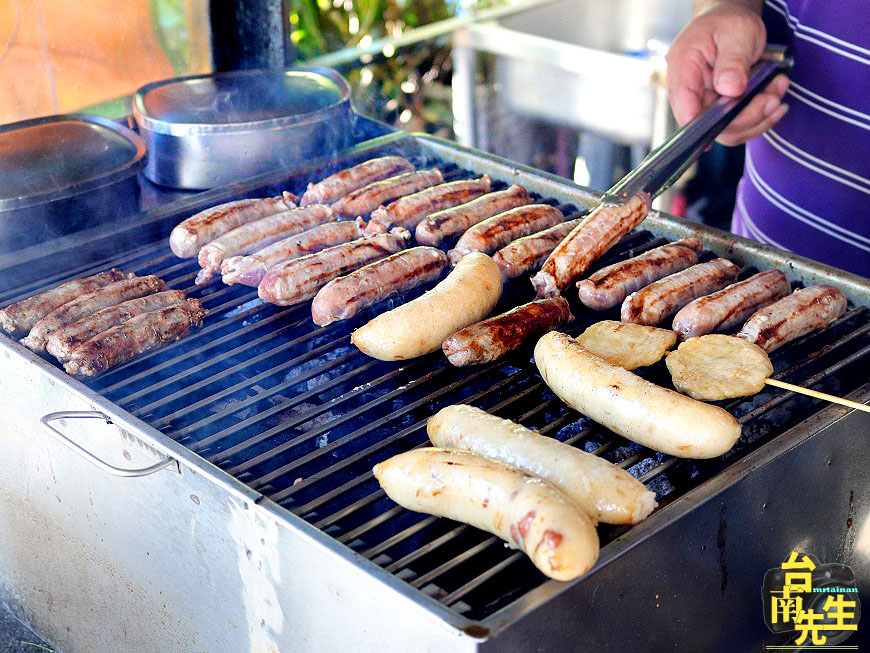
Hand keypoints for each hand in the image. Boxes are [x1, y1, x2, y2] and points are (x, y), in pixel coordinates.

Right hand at [666, 1, 788, 145]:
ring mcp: (706, 103)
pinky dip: (761, 116)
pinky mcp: (721, 109)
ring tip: (777, 91)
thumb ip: (732, 60)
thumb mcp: (736, 32)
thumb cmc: (727, 21)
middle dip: (746, 117)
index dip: (705, 126)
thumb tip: (730, 89)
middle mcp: (691, 93)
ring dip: (759, 117)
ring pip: (728, 130)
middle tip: (772, 99)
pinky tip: (774, 97)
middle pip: (710, 125)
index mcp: (683, 71)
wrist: (729, 20)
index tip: (732, 120)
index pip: (686, 110)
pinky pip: (738, 124)